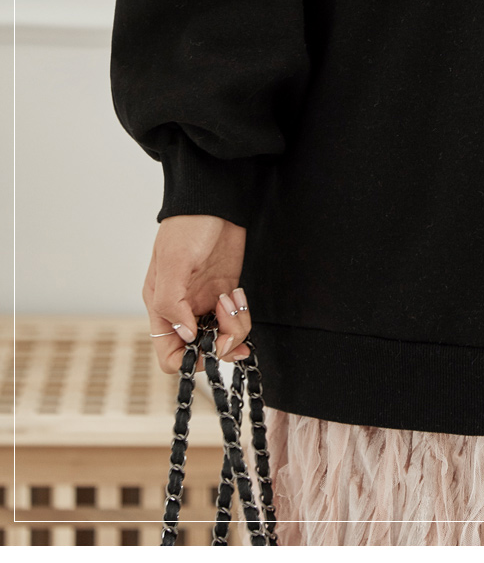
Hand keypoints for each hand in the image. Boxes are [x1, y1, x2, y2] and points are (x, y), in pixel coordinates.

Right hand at [143, 214, 251, 373]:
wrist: (215, 203)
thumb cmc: (187, 227)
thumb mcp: (173, 263)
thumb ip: (172, 303)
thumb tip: (187, 336)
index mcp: (162, 309)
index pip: (170, 354)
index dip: (189, 360)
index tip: (207, 345)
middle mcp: (183, 311)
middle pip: (201, 351)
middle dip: (219, 344)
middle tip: (228, 320)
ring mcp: (206, 304)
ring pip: (223, 338)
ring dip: (234, 326)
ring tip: (231, 298)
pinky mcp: (226, 294)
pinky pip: (237, 320)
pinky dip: (242, 313)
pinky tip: (237, 293)